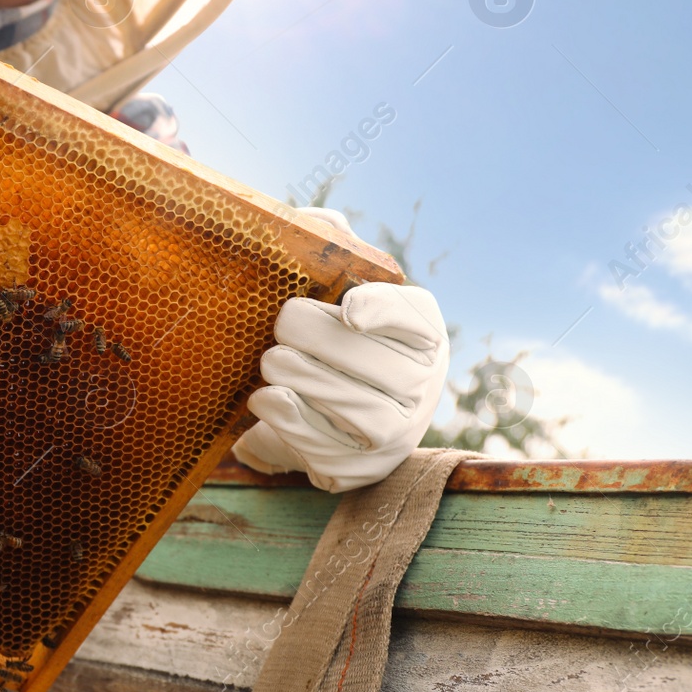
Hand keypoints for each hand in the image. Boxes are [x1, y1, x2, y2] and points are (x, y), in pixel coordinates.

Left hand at [232, 206, 448, 491]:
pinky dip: (291, 423)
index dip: (382, 311)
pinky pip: (332, 450)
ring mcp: (399, 432)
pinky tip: (268, 400)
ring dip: (301, 381)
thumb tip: (321, 222)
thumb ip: (329, 245)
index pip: (413, 316)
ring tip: (271, 364)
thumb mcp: (334, 285)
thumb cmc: (329, 333)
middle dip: (315, 341)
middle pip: (376, 363)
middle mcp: (424, 383)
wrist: (320, 409)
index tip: (347, 309)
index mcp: (421, 329)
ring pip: (358, 409)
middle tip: (280, 330)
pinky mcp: (364, 468)